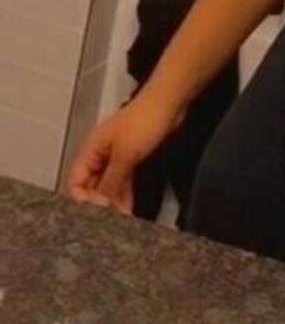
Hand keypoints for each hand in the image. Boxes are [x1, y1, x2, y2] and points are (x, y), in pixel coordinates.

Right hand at [67, 89, 183, 213]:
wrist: (169, 104)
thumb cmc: (144, 120)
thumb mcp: (125, 156)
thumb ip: (111, 181)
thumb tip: (100, 203)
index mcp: (90, 150)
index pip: (75, 181)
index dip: (83, 199)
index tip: (97, 211)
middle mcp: (99, 154)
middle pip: (90, 185)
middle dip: (98, 203)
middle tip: (110, 219)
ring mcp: (116, 156)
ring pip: (107, 184)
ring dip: (113, 201)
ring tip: (121, 218)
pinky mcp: (132, 157)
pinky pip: (122, 180)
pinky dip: (124, 193)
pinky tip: (129, 207)